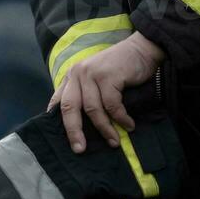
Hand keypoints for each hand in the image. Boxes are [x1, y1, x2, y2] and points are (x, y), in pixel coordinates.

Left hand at [47, 32, 164, 153]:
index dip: (58, 122)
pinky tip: (128, 125)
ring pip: (93, 110)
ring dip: (105, 129)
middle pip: (70, 107)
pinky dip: (120, 118)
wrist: (142, 49)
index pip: (58, 101)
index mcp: (72, 76)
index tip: (63, 140)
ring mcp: (92, 73)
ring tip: (114, 142)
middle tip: (80, 149)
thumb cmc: (120, 69)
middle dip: (74, 131)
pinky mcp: (108, 76)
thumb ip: (87, 96)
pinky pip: (111, 105)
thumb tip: (83, 128)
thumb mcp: (97, 80)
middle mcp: (78, 73)